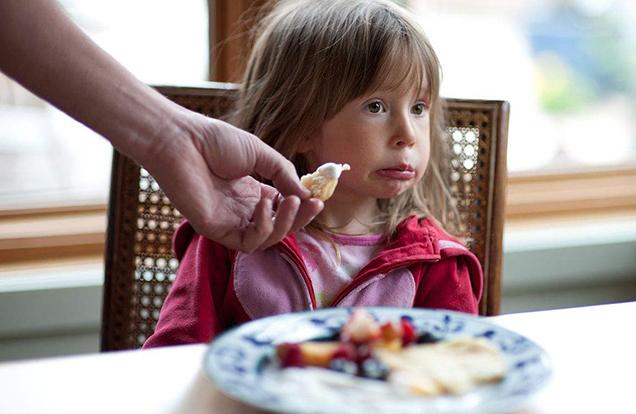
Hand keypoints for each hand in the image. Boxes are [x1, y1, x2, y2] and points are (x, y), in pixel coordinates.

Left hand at [141, 111, 322, 251]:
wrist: (182, 140)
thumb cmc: (214, 141)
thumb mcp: (260, 153)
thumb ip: (283, 174)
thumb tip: (308, 194)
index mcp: (251, 192)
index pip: (282, 209)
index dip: (301, 206)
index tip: (318, 198)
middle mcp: (242, 210)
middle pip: (279, 227)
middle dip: (300, 218)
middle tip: (314, 205)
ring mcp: (229, 222)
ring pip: (267, 239)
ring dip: (285, 224)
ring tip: (291, 202)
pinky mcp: (215, 231)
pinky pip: (248, 242)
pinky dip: (263, 227)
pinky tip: (264, 205)